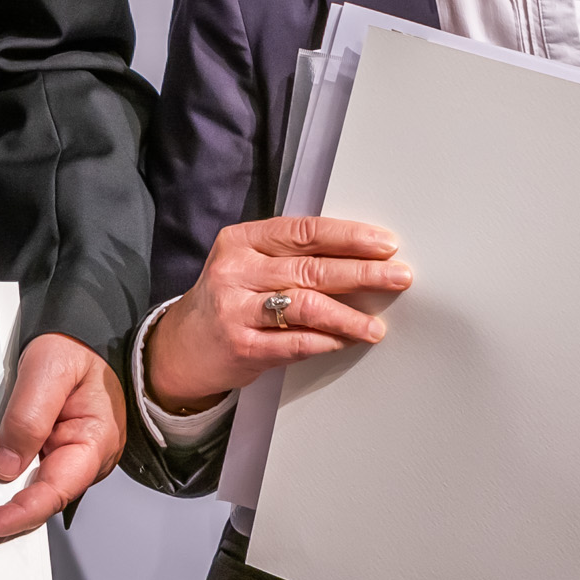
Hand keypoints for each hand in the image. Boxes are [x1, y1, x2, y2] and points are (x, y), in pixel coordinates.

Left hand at [0, 334, 127, 546]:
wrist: (78, 330)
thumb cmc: (74, 347)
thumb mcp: (48, 371)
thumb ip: (28, 418)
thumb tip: (4, 467)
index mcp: (94, 442)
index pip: (54, 492)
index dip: (19, 515)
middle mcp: (82, 457)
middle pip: (42, 499)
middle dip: (7, 517)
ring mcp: (65, 454)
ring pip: (32, 488)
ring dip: (2, 501)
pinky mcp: (48, 447)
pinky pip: (26, 469)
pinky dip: (3, 481)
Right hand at [141, 216, 413, 411]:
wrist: (180, 348)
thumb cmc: (228, 300)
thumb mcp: (247, 265)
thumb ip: (290, 256)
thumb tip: (359, 257)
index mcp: (241, 240)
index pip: (304, 232)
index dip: (348, 237)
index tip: (384, 244)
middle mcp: (236, 270)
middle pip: (311, 268)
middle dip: (362, 273)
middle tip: (398, 276)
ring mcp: (236, 309)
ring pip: (306, 306)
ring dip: (348, 316)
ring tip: (376, 325)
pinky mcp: (241, 346)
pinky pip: (294, 342)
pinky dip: (326, 341)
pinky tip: (345, 341)